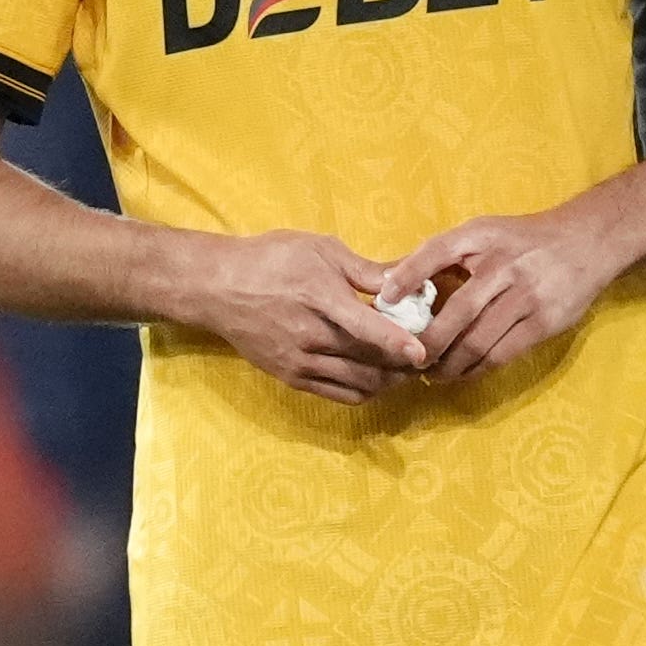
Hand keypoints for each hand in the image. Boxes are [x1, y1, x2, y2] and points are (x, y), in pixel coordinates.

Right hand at [162, 228, 435, 404]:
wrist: (218, 287)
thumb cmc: (271, 260)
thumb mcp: (320, 250)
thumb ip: (366, 270)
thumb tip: (407, 277)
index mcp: (319, 298)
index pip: (366, 328)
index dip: (398, 342)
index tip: (424, 351)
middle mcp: (310, 337)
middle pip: (370, 362)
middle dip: (404, 363)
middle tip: (427, 354)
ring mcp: (300, 362)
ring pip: (359, 384)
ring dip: (388, 380)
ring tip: (406, 367)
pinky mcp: (292, 378)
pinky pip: (339, 395)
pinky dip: (365, 391)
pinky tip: (377, 377)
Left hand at [374, 203, 616, 386]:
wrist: (588, 241)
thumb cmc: (523, 240)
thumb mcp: (484, 233)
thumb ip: (442, 254)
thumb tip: (389, 281)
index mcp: (482, 237)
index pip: (437, 252)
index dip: (408, 276)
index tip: (384, 301)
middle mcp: (504, 266)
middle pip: (457, 312)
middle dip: (427, 343)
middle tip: (408, 359)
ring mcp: (526, 296)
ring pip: (477, 341)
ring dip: (449, 364)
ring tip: (431, 373)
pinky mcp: (543, 322)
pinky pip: (501, 354)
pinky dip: (476, 369)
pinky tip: (462, 373)